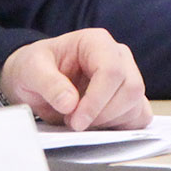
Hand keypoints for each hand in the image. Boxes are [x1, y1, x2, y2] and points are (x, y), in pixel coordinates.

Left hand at [0, 28, 149, 130]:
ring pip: (136, 105)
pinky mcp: (130, 98)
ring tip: (80, 121)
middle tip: (74, 122)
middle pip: (130, 88)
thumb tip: (69, 103)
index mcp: (96, 42)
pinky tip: (97, 126)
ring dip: (108, 123)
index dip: (96, 100)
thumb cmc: (37, 67)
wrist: (38, 79)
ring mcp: (127, 76)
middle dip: (103, 114)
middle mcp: (118, 57)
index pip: (111, 71)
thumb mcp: (31, 70)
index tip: (75, 121)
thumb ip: (48, 84)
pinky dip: (121, 127)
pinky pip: (140, 116)